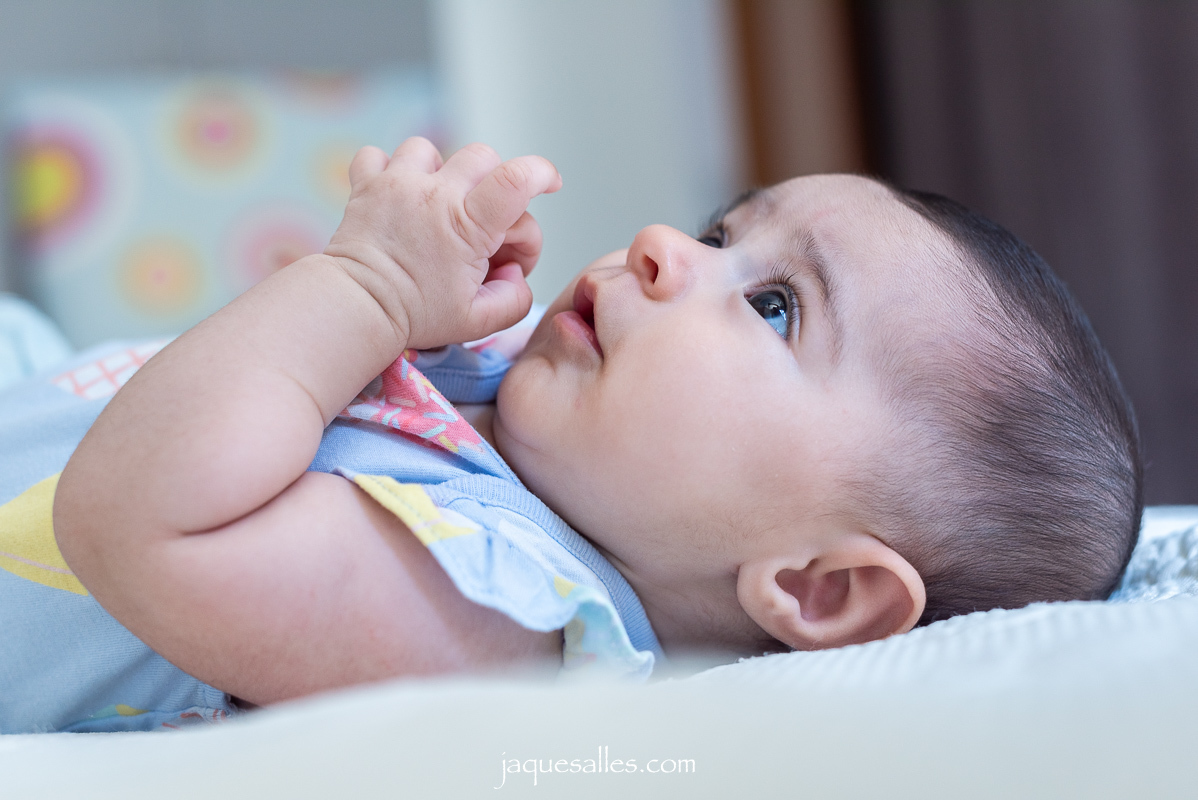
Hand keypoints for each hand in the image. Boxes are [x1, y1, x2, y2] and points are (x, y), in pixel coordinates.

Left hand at [325, 138, 561, 349]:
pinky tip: (397, 198)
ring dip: (441, 175)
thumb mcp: (479, 322)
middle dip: (494, 188)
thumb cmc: (415, 317)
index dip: (542, 173)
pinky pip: (379, 156)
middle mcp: (435, 193)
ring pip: (432, 151)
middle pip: (483, 158)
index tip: (550, 184)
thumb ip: (515, 299)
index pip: (516, 178)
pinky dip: (390, 171)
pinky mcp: (365, 185)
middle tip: (481, 230)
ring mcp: (398, 184)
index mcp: (468, 224)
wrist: (354, 309)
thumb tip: (515, 272)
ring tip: (435, 210)